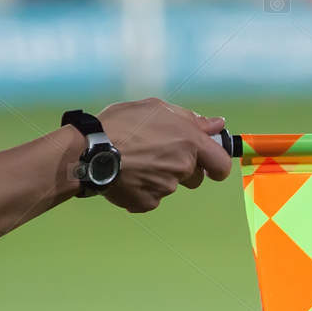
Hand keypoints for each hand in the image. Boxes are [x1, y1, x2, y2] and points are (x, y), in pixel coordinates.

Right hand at [96, 98, 232, 211]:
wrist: (90, 150)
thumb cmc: (121, 124)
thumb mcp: (156, 108)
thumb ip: (191, 119)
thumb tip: (217, 124)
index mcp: (190, 142)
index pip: (221, 164)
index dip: (217, 165)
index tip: (211, 165)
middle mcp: (182, 166)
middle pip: (194, 176)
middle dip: (183, 168)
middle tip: (158, 153)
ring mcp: (166, 188)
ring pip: (171, 185)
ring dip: (159, 175)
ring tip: (135, 161)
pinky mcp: (148, 202)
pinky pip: (151, 197)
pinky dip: (142, 188)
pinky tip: (126, 175)